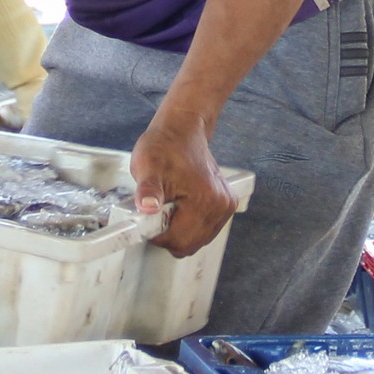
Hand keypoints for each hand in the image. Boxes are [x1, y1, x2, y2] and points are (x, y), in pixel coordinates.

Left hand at [128, 115, 237, 257]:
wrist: (182, 129)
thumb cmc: (163, 146)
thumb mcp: (147, 166)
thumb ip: (147, 190)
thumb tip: (147, 208)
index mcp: (204, 199)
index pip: (180, 241)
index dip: (158, 236)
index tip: (149, 219)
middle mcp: (221, 205)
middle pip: (191, 244)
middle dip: (170, 234)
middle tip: (158, 210)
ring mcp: (226, 205)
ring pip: (198, 239)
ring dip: (180, 230)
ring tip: (169, 205)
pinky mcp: (226, 204)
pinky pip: (205, 229)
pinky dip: (191, 224)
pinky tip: (181, 205)